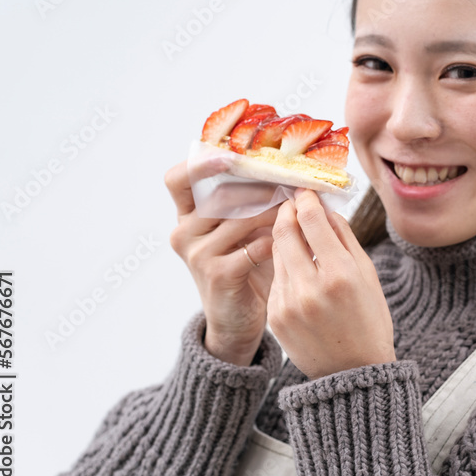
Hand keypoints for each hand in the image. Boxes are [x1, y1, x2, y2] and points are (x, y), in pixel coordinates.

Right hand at [165, 159, 278, 365]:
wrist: (238, 321)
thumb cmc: (247, 267)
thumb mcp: (243, 232)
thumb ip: (251, 203)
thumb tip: (287, 169)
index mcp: (187, 217)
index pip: (177, 180)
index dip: (199, 163)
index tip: (229, 155)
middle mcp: (184, 233)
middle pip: (220, 195)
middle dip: (260, 187)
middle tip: (291, 182)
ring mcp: (198, 255)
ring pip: (240, 218)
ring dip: (275, 211)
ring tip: (299, 208)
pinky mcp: (218, 275)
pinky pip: (253, 247)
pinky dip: (277, 240)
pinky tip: (292, 240)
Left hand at [267, 188, 395, 379]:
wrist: (353, 373)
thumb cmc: (369, 320)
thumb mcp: (368, 276)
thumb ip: (345, 238)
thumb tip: (324, 208)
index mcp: (340, 274)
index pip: (312, 220)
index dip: (306, 199)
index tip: (305, 191)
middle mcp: (311, 288)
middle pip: (285, 231)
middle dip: (287, 212)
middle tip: (292, 202)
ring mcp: (289, 304)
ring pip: (276, 253)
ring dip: (283, 236)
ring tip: (292, 228)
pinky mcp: (275, 316)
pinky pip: (276, 279)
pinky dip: (284, 266)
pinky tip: (296, 267)